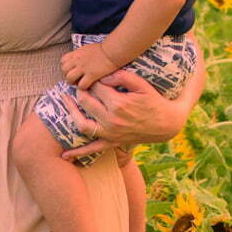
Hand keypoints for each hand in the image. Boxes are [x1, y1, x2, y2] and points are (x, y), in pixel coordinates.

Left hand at [57, 70, 193, 161]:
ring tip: (64, 100)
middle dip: (81, 90)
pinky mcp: (112, 143)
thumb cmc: (155, 101)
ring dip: (71, 112)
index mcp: (118, 104)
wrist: (167, 124)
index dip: (94, 79)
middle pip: (86, 102)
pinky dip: (77, 153)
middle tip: (80, 83)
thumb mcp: (142, 85)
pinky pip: (92, 149)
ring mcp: (110, 133)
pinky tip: (64, 156)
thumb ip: (122, 77)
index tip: (95, 76)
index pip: (97, 87)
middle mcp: (111, 120)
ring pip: (82, 124)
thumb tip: (103, 77)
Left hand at [60, 41, 118, 90]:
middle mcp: (77, 60)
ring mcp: (83, 68)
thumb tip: (77, 62)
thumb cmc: (104, 49)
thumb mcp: (87, 49)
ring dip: (74, 82)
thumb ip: (80, 55)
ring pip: (69, 78)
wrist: (113, 51)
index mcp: (77, 53)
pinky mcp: (91, 75)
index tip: (73, 70)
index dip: (67, 67)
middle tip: (76, 79)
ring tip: (80, 83)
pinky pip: (81, 85)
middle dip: (68, 75)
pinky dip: (83, 87)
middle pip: (64, 70)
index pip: (63, 61)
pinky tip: (88, 86)